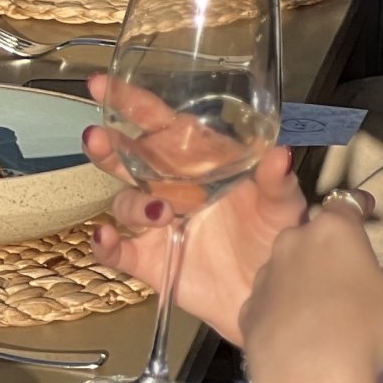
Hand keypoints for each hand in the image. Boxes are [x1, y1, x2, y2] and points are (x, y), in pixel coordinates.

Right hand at [83, 74, 309, 345]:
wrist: (274, 298)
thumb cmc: (277, 241)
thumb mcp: (284, 207)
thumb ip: (276, 181)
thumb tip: (280, 153)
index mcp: (199, 163)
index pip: (159, 124)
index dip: (130, 102)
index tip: (102, 84)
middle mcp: (171, 187)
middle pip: (127, 158)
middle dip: (108, 146)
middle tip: (98, 138)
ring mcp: (157, 225)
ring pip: (124, 201)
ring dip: (131, 200)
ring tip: (159, 210)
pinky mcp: (151, 261)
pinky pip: (118, 251)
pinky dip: (106, 245)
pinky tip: (106, 237)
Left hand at [240, 203, 382, 382]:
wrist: (311, 376)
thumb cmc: (365, 327)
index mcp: (332, 231)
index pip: (346, 204)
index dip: (358, 206)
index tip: (365, 209)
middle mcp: (291, 243)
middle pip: (312, 234)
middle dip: (329, 244)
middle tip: (349, 269)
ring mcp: (265, 276)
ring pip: (286, 265)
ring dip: (303, 275)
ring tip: (325, 304)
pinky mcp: (248, 310)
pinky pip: (270, 300)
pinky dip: (284, 308)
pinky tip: (300, 331)